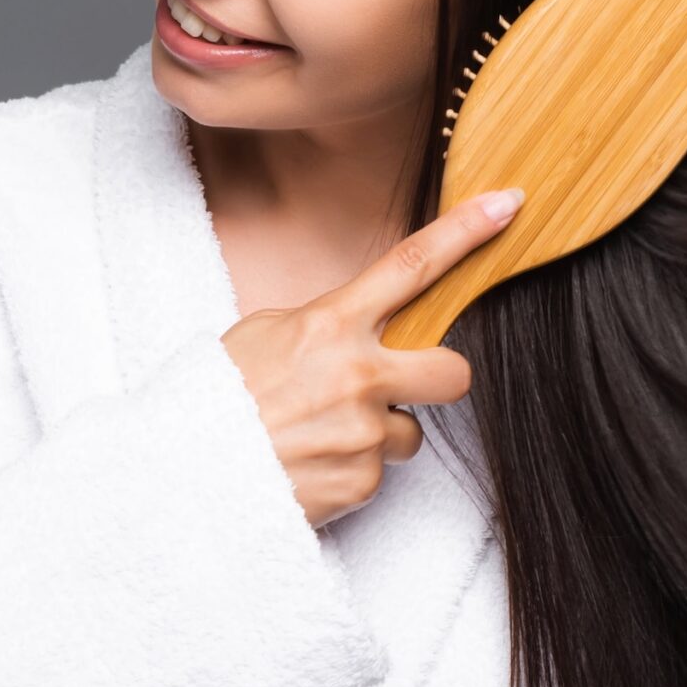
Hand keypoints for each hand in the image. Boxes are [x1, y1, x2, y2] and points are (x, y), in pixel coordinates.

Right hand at [220, 186, 524, 527]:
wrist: (178, 476)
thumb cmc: (214, 398)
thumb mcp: (263, 335)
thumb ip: (325, 326)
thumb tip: (366, 329)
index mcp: (330, 324)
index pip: (412, 266)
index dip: (466, 231)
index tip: (507, 204)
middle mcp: (357, 376)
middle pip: (453, 370)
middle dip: (441, 377)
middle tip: (406, 384)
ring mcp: (363, 433)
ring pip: (407, 433)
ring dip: (374, 435)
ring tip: (317, 437)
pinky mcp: (360, 482)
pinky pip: (376, 473)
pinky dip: (348, 472)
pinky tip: (307, 467)